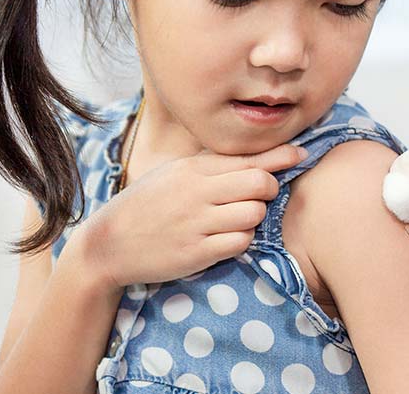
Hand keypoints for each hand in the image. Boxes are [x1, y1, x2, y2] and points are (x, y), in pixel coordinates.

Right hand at [65, 144, 307, 290]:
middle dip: (270, 189)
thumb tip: (256, 158)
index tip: (302, 155)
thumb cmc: (147, 206)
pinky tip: (228, 238)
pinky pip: (240, 242)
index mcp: (192, 170)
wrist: (107, 244)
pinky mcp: (196, 252)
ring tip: (238, 219)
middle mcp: (196, 193)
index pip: (248, 159)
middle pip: (259, 183)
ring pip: (254, 214)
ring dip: (255, 218)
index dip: (281, 157)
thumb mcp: (173, 175)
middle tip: (263, 196)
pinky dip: (242, 240)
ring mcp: (196, 223)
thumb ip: (211, 167)